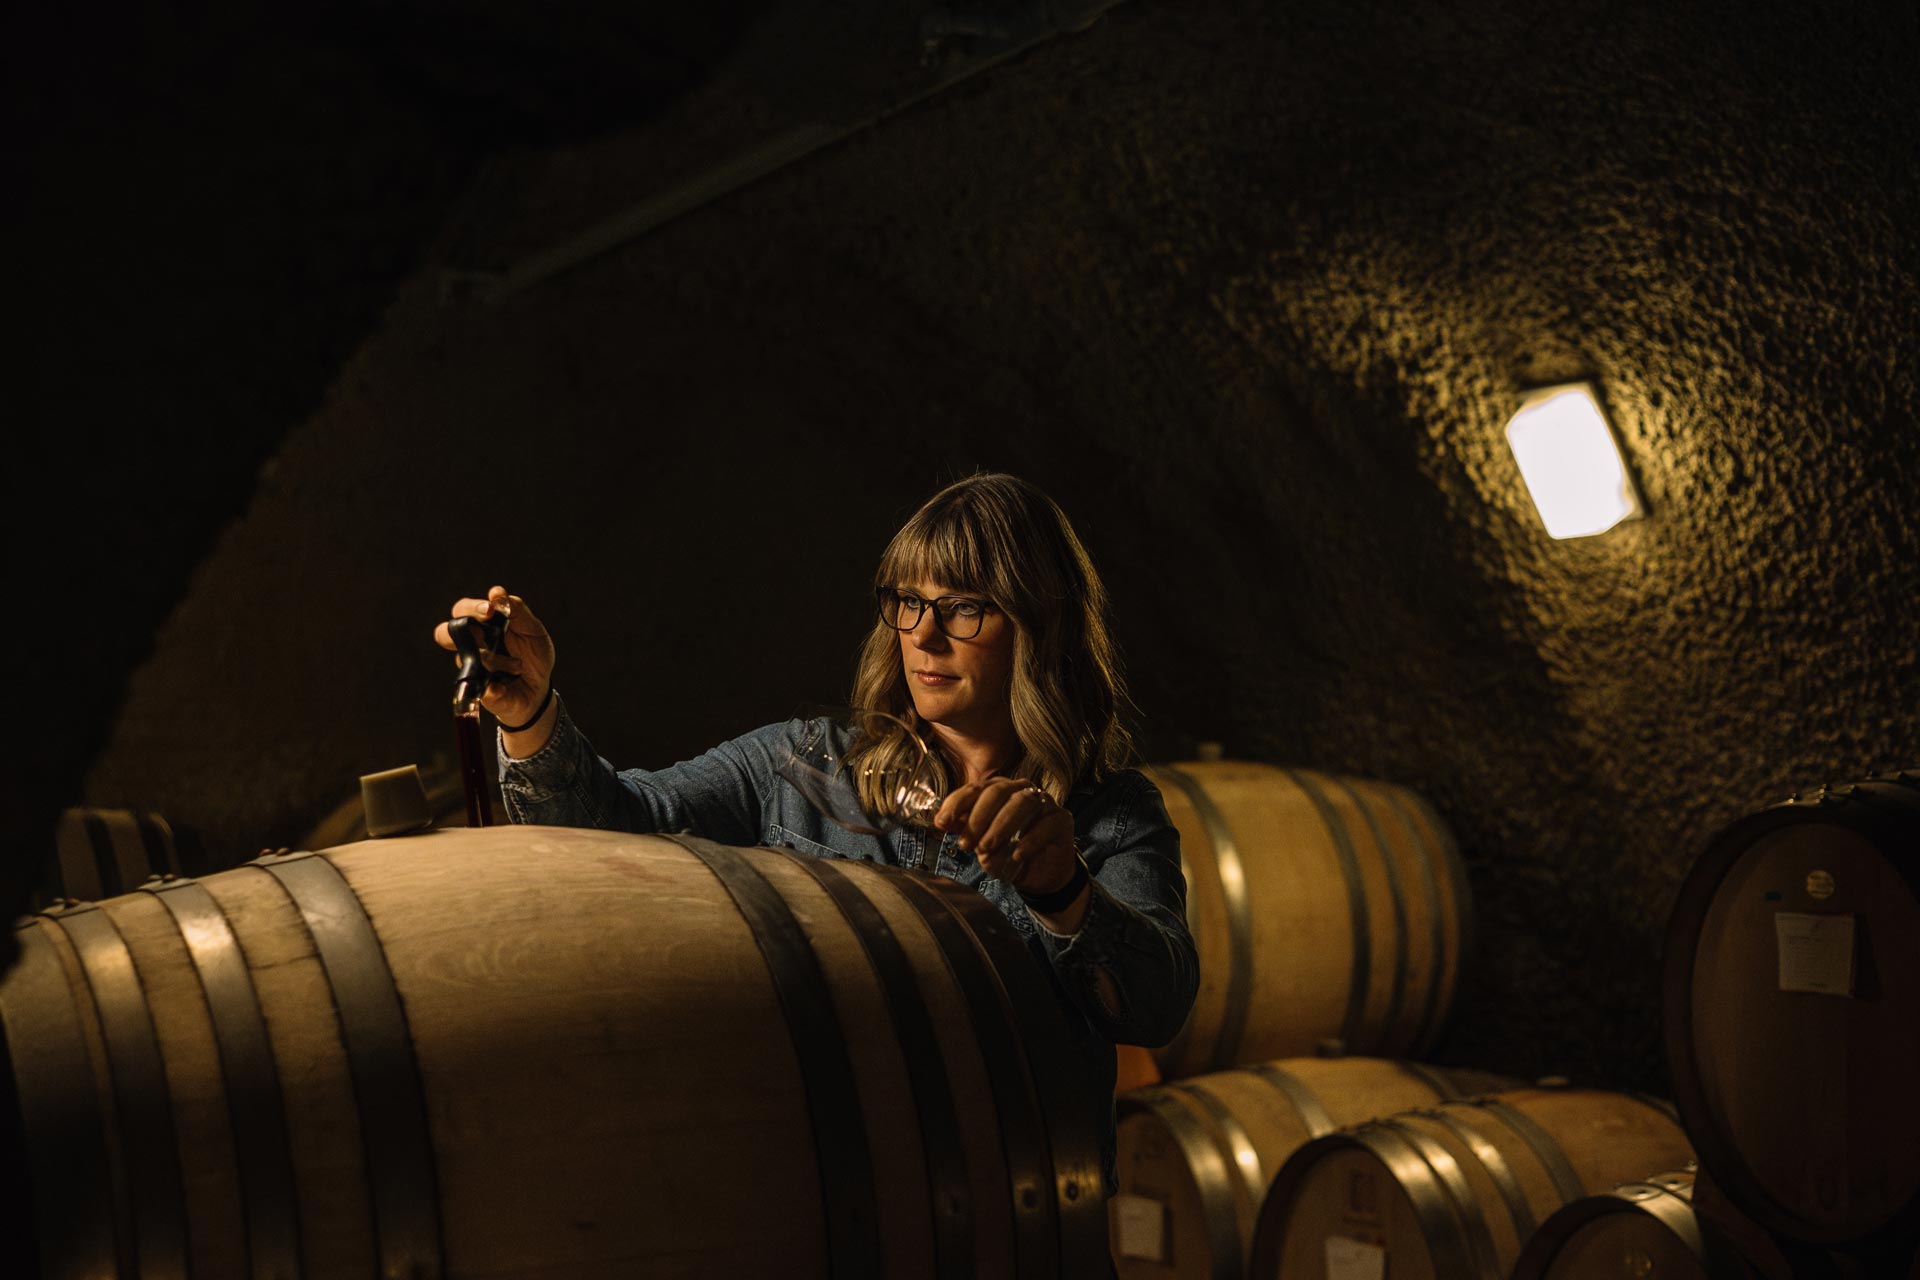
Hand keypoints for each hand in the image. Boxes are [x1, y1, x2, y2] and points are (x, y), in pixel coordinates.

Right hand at [433, 586, 554, 728]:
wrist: (540, 688)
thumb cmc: (533, 654)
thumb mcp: (532, 629)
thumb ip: (517, 610)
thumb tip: (496, 593)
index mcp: (481, 626)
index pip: (463, 610)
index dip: (471, 607)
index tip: (490, 608)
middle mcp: (470, 646)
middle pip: (444, 633)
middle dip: (460, 627)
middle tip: (485, 623)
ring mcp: (471, 669)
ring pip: (469, 660)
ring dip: (495, 660)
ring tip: (518, 666)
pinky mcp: (478, 692)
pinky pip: (479, 689)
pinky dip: (493, 688)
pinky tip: (504, 686)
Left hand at [934, 778, 1077, 893]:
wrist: (1041, 875)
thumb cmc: (1009, 853)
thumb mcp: (982, 844)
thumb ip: (965, 830)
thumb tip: (942, 822)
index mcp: (999, 791)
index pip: (976, 788)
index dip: (958, 803)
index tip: (943, 822)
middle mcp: (1022, 790)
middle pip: (998, 791)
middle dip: (978, 817)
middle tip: (966, 845)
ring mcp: (1044, 802)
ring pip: (1022, 803)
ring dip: (1001, 826)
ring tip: (986, 850)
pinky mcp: (1062, 819)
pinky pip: (1046, 824)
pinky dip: (1029, 841)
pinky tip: (1017, 856)